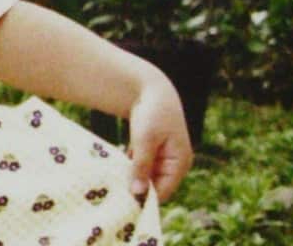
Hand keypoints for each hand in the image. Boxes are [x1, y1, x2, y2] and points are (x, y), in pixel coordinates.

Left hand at [126, 73, 192, 201]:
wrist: (151, 89)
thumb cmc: (152, 113)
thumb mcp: (145, 140)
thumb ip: (141, 166)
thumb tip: (137, 193)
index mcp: (180, 163)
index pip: (163, 191)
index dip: (145, 198)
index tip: (123, 203)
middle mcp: (175, 164)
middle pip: (154, 185)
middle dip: (136, 188)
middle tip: (114, 193)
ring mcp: (164, 158)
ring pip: (146, 176)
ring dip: (131, 178)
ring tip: (113, 183)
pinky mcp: (153, 152)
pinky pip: (141, 167)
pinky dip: (130, 168)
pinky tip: (114, 170)